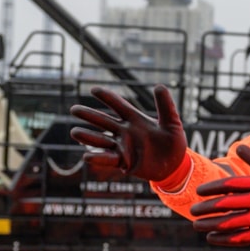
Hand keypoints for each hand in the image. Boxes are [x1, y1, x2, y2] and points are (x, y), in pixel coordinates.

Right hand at [70, 84, 188, 181]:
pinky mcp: (124, 162)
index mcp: (136, 119)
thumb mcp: (172, 122)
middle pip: (104, 121)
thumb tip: (159, 86)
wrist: (175, 165)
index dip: (107, 97)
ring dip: (88, 136)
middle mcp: (125, 131)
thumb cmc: (173, 142)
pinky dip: (98, 158)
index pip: (119, 106)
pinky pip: (108, 159)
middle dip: (89, 115)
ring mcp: (123, 146)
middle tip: (74, 109)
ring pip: (101, 140)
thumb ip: (165, 106)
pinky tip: (86, 156)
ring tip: (74, 132)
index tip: (94, 89)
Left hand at [190, 145, 249, 244]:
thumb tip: (238, 147)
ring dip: (209, 224)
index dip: (212, 188)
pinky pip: (238, 238)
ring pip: (228, 222)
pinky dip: (223, 238)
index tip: (200, 191)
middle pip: (225, 203)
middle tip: (193, 209)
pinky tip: (211, 237)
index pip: (230, 184)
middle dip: (206, 207)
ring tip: (197, 225)